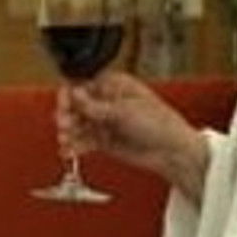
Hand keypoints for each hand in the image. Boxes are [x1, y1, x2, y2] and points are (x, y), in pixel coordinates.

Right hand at [58, 72, 207, 199]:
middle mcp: (108, 103)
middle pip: (77, 106)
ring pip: (79, 125)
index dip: (71, 95)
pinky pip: (85, 142)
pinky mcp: (106, 142)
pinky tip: (68, 150)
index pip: (84, 86)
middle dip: (68, 115)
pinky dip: (76, 146)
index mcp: (115, 86)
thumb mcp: (124, 111)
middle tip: (64, 124)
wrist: (172, 151)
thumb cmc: (159, 123)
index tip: (64, 104)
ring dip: (69, 132)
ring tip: (66, 140)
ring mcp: (106, 123)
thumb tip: (75, 94)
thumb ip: (96, 106)